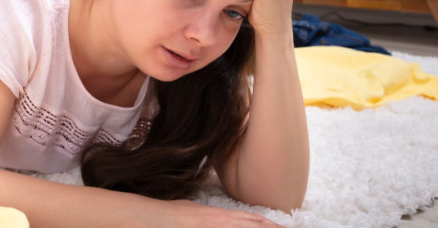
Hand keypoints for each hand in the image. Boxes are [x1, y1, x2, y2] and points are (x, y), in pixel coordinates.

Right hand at [158, 199, 283, 226]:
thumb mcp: (195, 211)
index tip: (281, 226)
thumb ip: (210, 217)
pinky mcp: (210, 227)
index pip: (251, 218)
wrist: (155, 218)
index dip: (267, 223)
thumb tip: (218, 219)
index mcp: (220, 215)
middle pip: (254, 225)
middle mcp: (222, 221)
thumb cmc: (172, 215)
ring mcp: (216, 226)